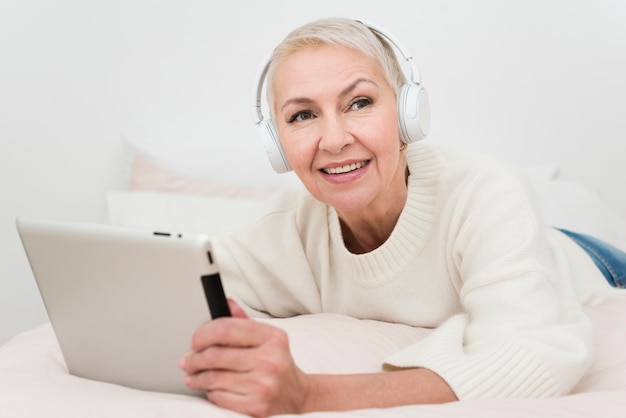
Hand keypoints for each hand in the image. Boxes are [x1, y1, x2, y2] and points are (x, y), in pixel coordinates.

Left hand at [179, 299, 310, 417]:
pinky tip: (210, 388)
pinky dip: (209, 393)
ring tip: (192, 374)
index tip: (195, 340)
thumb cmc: (277, 363)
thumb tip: (226, 302)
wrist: (297, 396)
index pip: (226, 329)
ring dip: (196, 377)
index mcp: (272, 337)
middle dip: (194, 358)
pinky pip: (219, 397)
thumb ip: (244, 322)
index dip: (203, 334)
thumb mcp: (267, 338)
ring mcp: (263, 385)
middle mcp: (270, 360)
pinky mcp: (256, 407)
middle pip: (215, 355)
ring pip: (213, 378)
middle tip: (187, 360)